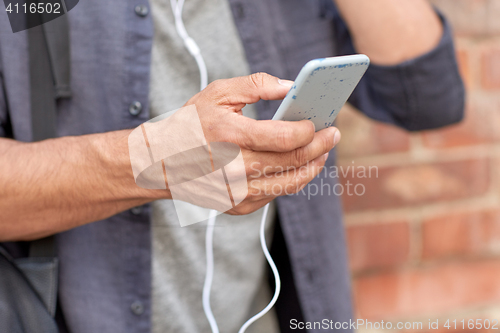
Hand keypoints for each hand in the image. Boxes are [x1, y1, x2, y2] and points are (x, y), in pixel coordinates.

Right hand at [184, 73, 340, 214]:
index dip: (310, 131)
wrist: (162, 163)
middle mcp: (235, 169)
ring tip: (322, 153)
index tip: (322, 123)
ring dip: (312, 167)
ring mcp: (237, 191)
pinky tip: (295, 166)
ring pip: (290, 183)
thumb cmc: (191, 125)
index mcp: (230, 136)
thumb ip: (256, 85)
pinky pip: (276, 193)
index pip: (285, 138)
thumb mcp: (218, 93)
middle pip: (294, 161)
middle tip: (333, 135)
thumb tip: (291, 87)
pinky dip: (290, 179)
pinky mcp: (238, 205)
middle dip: (321, 147)